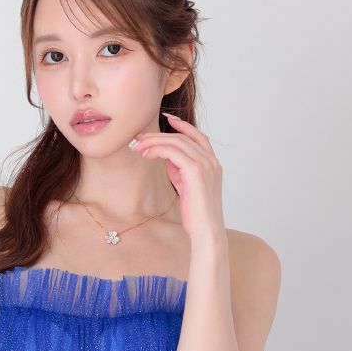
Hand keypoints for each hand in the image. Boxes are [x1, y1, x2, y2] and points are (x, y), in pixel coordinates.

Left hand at [130, 113, 223, 242]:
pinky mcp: (195, 171)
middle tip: (140, 138)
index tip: (167, 119)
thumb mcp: (187, 187)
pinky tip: (146, 154)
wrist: (206, 231)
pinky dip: (157, 149)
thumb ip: (179, 170)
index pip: (198, 137)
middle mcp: (212, 161)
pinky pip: (172, 151)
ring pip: (176, 142)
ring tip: (138, 146)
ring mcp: (205, 164)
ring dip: (154, 141)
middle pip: (183, 137)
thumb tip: (166, 157)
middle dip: (159, 135)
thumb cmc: (196, 214)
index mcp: (213, 164)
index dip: (183, 126)